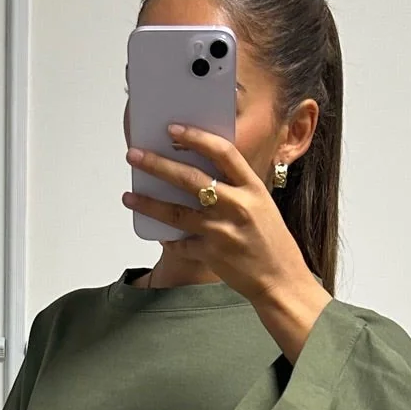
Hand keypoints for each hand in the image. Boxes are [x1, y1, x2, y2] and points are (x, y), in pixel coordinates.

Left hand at [122, 125, 330, 352]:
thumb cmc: (271, 240)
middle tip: (134, 155)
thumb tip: (197, 173)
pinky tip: (156, 233)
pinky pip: (180, 244)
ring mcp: (222, 231)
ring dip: (148, 203)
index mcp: (253, 188)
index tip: (173, 130)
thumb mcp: (261, 204)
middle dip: (157, 165)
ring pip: (176, 212)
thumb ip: (235, 187)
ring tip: (128, 196)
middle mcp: (237, 206)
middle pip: (190, 178)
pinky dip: (167, 239)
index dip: (196, 137)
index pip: (222, 152)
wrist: (282, 280)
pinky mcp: (212, 255)